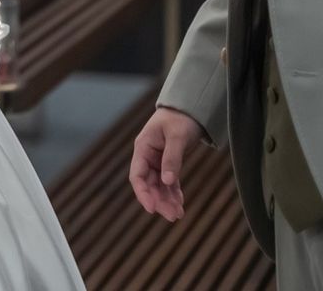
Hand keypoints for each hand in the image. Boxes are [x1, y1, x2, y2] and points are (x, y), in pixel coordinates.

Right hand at [129, 106, 204, 221]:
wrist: (188, 109)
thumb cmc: (179, 119)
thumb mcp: (176, 137)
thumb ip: (172, 159)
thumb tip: (167, 181)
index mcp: (143, 147)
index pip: (137, 175)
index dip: (143, 193)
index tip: (152, 209)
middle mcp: (147, 156)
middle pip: (148, 184)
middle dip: (159, 201)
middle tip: (173, 216)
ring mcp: (157, 161)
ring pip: (159, 186)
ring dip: (166, 200)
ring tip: (178, 214)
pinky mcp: (168, 164)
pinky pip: (169, 183)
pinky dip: (174, 194)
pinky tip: (180, 204)